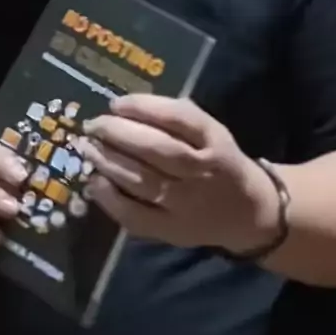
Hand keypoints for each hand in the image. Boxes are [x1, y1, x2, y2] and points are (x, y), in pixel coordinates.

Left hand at [82, 95, 278, 254]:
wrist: (248, 214)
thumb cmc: (219, 162)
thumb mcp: (211, 132)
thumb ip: (178, 117)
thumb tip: (127, 106)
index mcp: (214, 141)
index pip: (179, 118)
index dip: (144, 108)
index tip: (116, 103)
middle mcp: (202, 172)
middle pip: (158, 150)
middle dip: (119, 133)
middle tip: (94, 124)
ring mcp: (187, 205)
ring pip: (143, 181)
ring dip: (109, 162)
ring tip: (87, 147)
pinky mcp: (172, 231)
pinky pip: (136, 216)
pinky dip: (111, 199)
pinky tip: (94, 182)